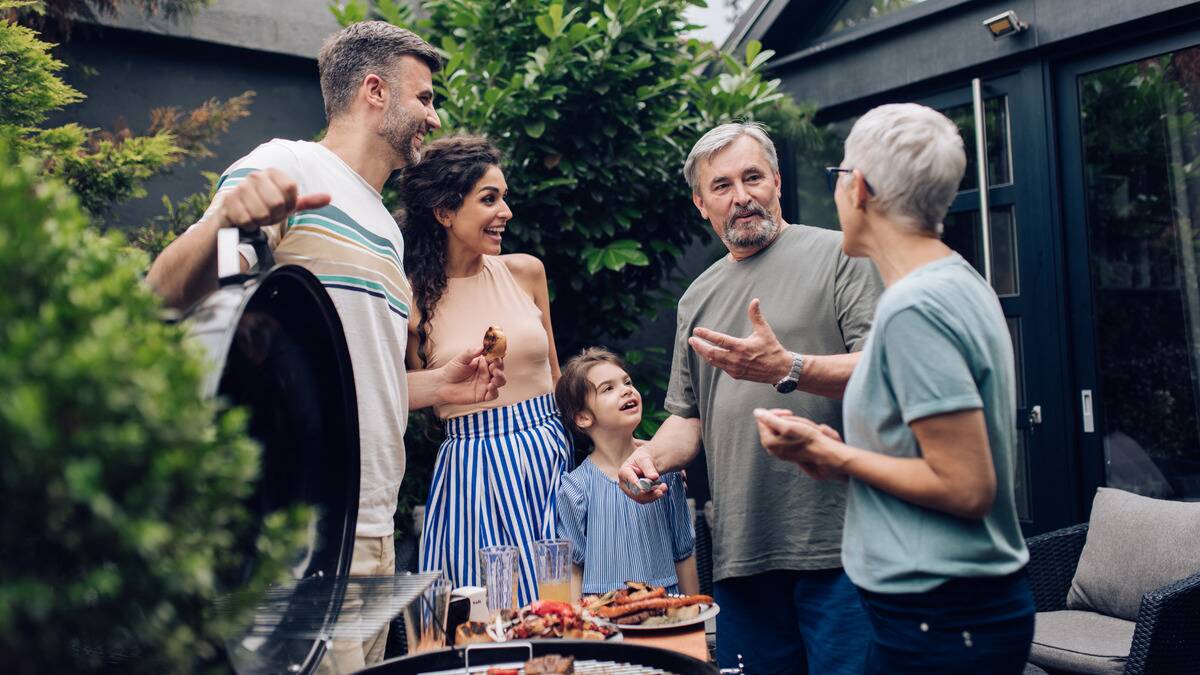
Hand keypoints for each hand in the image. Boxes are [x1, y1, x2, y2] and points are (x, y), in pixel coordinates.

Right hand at [211, 168, 329, 231]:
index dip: (289, 204)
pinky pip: (248, 220)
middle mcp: (256, 175)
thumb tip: (329, 197)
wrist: (236, 219)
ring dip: (261, 221)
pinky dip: (249, 226)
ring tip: (257, 217)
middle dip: (275, 215)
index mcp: (273, 173)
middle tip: (268, 215)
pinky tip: (246, 221)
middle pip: (278, 202)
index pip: (291, 189)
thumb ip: (308, 202)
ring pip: (263, 213)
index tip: (282, 207)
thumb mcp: (288, 206)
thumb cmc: (265, 209)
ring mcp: (240, 187)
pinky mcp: (228, 201)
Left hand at [436, 346, 506, 405]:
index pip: (495, 358)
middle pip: (499, 369)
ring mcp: (486, 384)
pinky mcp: (483, 395)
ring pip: (500, 381)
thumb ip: (471, 353)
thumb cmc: (452, 370)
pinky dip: (494, 391)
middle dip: (499, 367)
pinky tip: (490, 386)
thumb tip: (482, 347)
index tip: (500, 353)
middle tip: (494, 366)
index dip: (499, 356)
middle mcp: (487, 373)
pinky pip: (493, 394)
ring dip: (500, 378)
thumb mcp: (460, 359)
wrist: (442, 384)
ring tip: (495, 375)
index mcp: (483, 363)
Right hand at [617, 446, 668, 503]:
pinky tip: (662, 489)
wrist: (645, 463)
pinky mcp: (637, 496)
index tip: (648, 488)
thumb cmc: (643, 459)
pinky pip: (646, 500)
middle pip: (636, 493)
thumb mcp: (645, 459)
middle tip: (664, 487)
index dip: (639, 486)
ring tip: (664, 487)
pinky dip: (655, 496)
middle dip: (650, 492)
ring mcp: (630, 491)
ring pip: (642, 499)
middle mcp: (625, 484)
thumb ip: (648, 468)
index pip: (631, 481)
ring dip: (655, 495)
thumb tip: (654, 477)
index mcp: (624, 472)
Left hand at [688, 299, 793, 384]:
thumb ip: (756, 316)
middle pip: (711, 353)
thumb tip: (755, 300)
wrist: (780, 369)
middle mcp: (736, 359)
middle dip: (699, 346)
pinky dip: (712, 360)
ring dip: (703, 353)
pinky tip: (708, 354)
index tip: (696, 330)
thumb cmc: (772, 348)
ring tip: (696, 345)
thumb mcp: (764, 331)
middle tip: (691, 339)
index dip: (706, 335)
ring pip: (713, 362)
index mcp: (742, 347)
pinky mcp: (736, 374)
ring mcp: (735, 368)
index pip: (719, 340)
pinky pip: (720, 367)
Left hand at [754, 408, 846, 481]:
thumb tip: (757, 412)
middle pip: (773, 425)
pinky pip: (790, 436)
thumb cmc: (807, 440)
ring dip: (794, 424)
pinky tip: (807, 433)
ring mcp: (780, 450)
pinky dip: (798, 431)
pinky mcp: (789, 451)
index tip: (789, 412)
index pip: (763, 420)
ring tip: (805, 428)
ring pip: (783, 429)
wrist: (824, 454)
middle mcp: (772, 448)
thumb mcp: (788, 426)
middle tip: (798, 420)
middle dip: (786, 420)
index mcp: (768, 442)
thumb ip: (770, 419)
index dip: (775, 413)